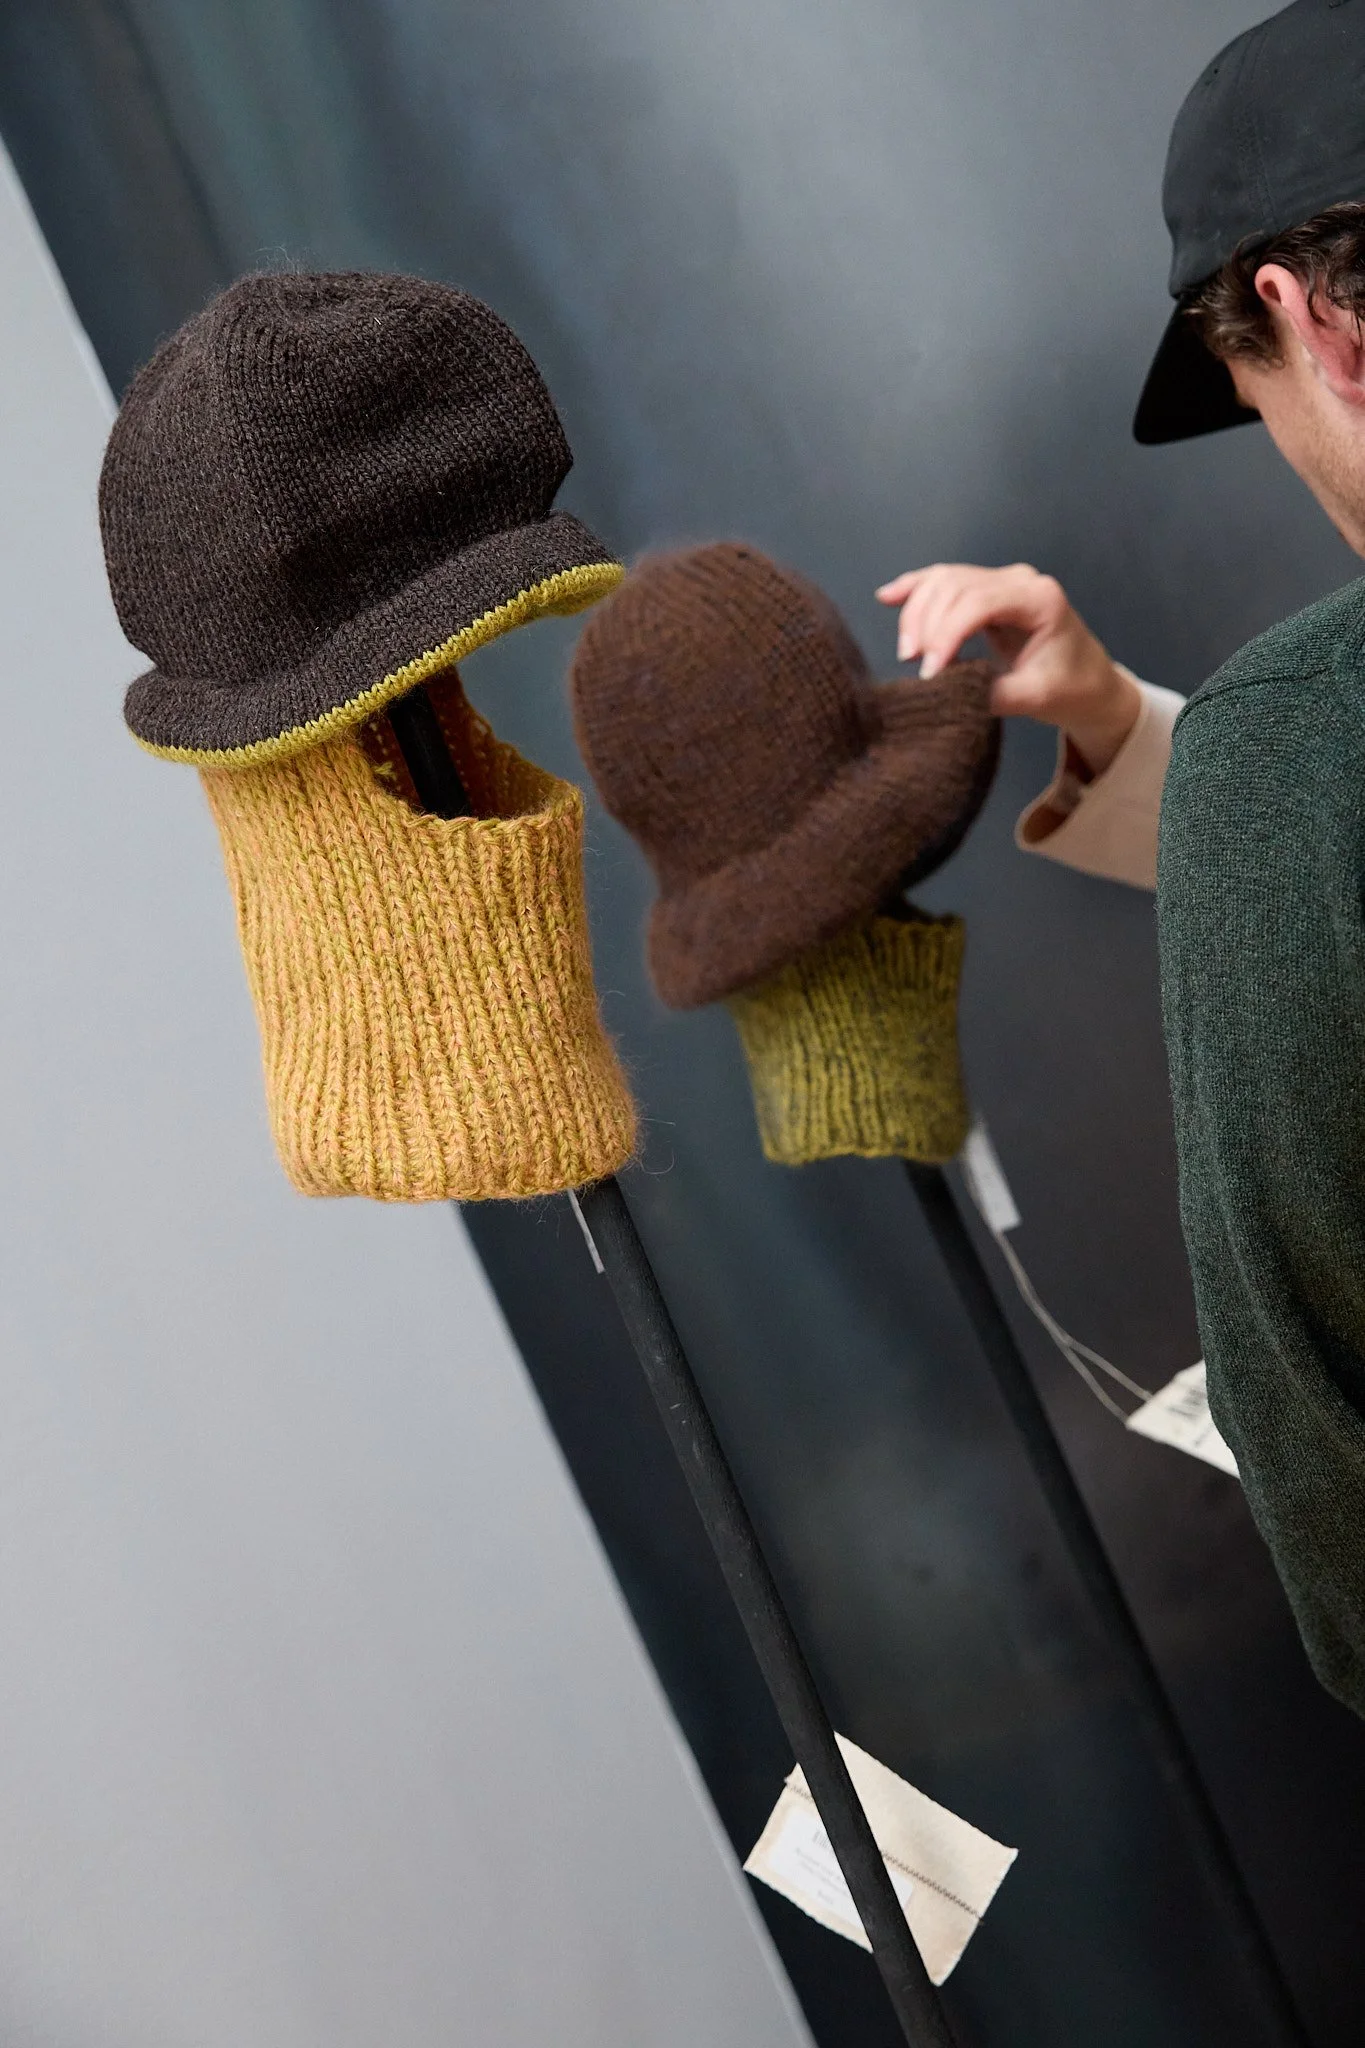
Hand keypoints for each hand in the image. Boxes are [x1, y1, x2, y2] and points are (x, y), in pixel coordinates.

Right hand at [875, 562, 1141, 775]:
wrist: (1090, 684)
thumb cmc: (1071, 689)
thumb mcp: (1035, 698)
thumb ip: (990, 694)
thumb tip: (943, 691)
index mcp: (1040, 599)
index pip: (978, 602)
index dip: (946, 634)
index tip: (929, 672)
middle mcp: (1019, 581)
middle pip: (955, 586)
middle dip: (926, 624)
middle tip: (914, 667)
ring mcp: (1001, 582)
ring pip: (944, 581)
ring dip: (916, 612)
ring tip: (907, 653)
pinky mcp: (985, 592)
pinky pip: (944, 582)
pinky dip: (915, 589)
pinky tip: (888, 596)